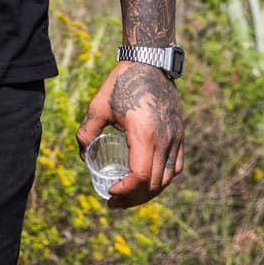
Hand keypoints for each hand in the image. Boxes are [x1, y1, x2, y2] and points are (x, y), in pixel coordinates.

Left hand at [77, 61, 184, 208]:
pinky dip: (163, 179)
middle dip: (133, 197)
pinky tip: (148, 182)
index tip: (110, 193)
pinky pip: (175, 166)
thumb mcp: (98, 106)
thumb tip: (83, 155)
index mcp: (144, 135)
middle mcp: (165, 140)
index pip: (139, 176)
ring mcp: (175, 138)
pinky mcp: (180, 134)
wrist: (150, 62)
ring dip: (148, 192)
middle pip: (153, 183)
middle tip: (114, 202)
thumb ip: (87, 132)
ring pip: (167, 178)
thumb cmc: (122, 82)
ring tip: (129, 196)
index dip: (126, 191)